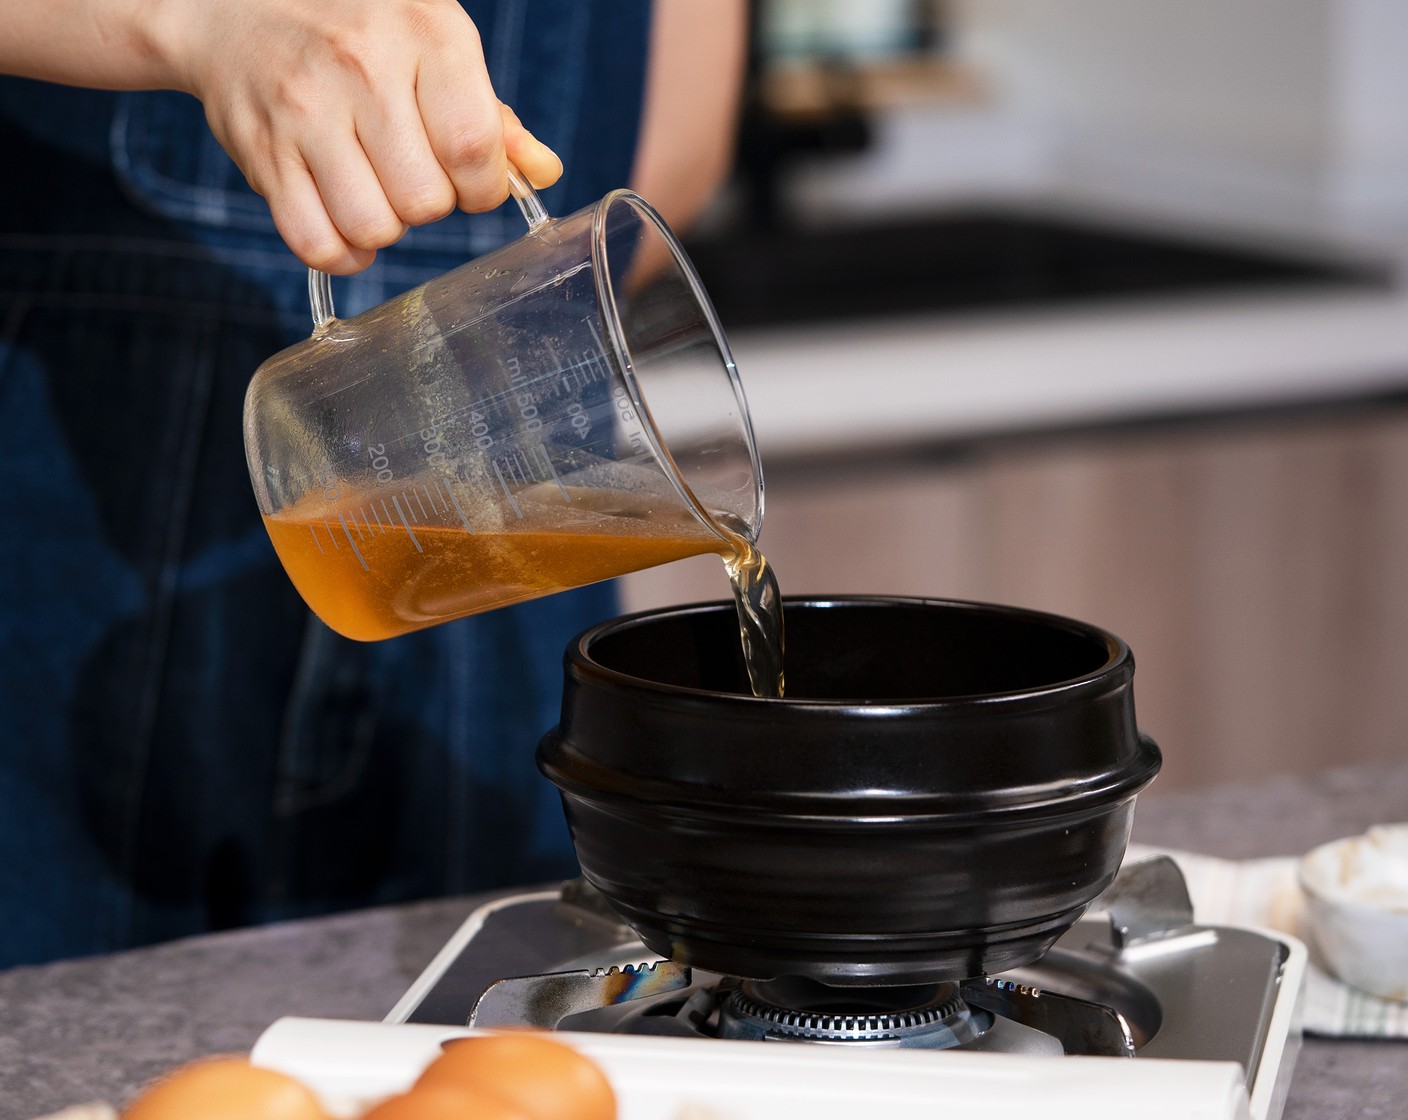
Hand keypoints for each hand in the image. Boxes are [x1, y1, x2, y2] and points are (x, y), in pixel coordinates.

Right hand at [156, 0, 561, 272]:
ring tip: (376, 190)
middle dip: (430, 205)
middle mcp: (363, 65)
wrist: (236, 5)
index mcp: (427, 32)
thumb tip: (544, 173)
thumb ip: (495, 116)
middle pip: (425, 200)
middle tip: (411, 174)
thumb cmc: (362, 33)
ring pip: (373, 227)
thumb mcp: (436, 47)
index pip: (474, 147)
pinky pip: (315, 243)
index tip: (469, 179)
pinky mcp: (261, 151)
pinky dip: (341, 251)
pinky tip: (345, 221)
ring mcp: (304, 109)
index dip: (482, 186)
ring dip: (384, 228)